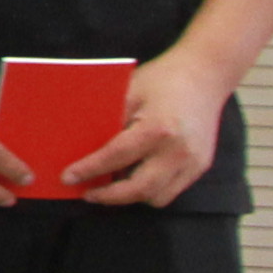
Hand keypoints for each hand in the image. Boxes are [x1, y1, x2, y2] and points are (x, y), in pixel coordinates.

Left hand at [64, 58, 227, 209]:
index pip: (116, 157)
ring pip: (158, 197)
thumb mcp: (129, 93)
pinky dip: (150, 190)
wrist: (205, 75)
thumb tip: (83, 147)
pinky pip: (172, 190)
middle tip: (88, 193)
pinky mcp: (200, 166)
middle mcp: (177, 150)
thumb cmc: (162, 79)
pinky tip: (135, 177)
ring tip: (111, 185)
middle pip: (139, 189)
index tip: (68, 178)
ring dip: (132, 196)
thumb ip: (110, 122)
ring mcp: (193, 162)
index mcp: (158, 129)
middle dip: (110, 196)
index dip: (90, 170)